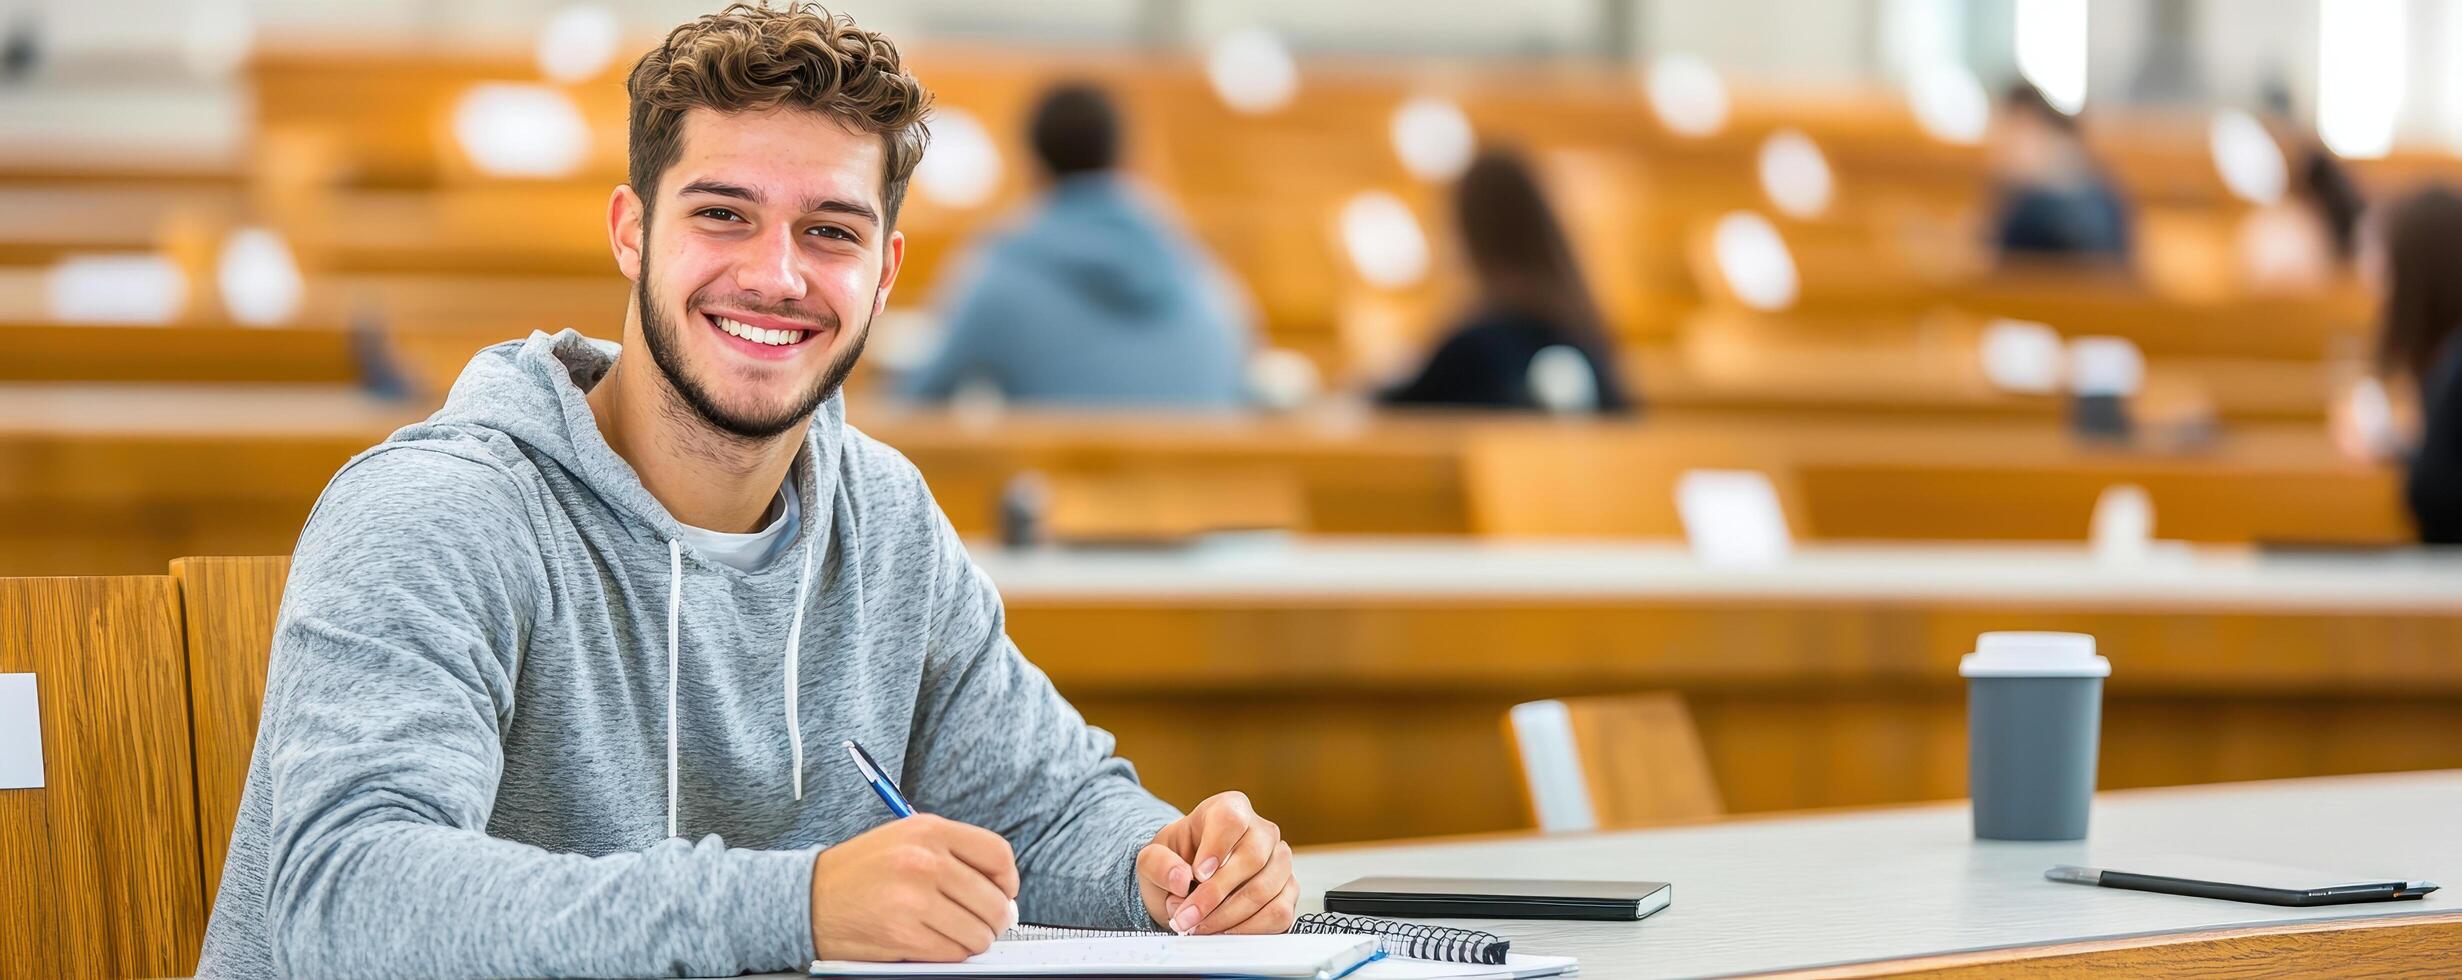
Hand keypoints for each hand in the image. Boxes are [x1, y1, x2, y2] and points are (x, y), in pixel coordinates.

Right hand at [811, 814, 1020, 961]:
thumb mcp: (904, 839)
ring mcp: (915, 899)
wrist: (805, 898)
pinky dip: (950, 954)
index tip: (1004, 893)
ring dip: (972, 940)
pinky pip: (953, 953)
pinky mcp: (904, 935)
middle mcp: (925, 860)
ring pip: (977, 933)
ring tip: (952, 933)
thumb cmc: (858, 871)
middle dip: (994, 919)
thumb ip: (952, 854)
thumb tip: (1002, 891)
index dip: (1008, 880)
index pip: (997, 854)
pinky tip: (932, 943)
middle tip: (982, 924)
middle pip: (993, 900)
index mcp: (928, 830)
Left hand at [1136, 791, 1296, 935]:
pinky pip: (1279, 913)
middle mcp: (1261, 831)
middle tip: (1187, 918)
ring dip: (1228, 917)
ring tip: (1199, 927)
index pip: (1231, 819)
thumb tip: (1181, 879)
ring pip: (1265, 890)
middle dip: (1215, 895)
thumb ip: (1158, 864)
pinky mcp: (1287, 891)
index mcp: (1229, 808)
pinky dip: (1248, 929)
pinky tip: (1223, 931)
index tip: (1196, 875)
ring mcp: (1279, 861)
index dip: (1215, 848)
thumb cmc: (1175, 863)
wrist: (1187, 885)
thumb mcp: (1152, 858)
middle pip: (1252, 858)